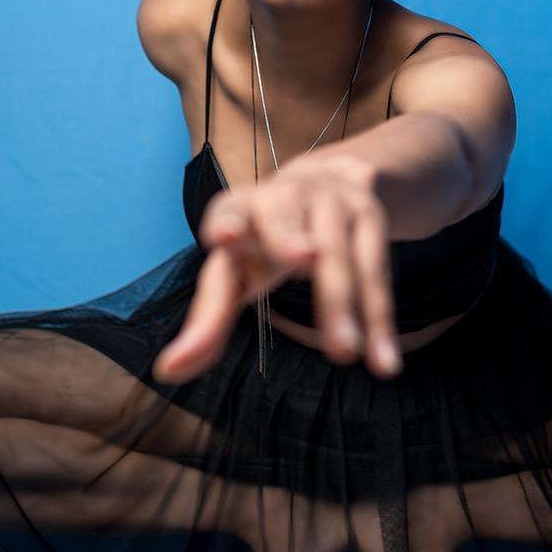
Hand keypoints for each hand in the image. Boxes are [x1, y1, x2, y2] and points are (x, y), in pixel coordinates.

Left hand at [153, 152, 401, 382]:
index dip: (225, 220)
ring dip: (342, 304)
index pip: (227, 209)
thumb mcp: (239, 270)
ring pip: (337, 253)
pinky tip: (382, 360)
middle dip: (289, 236)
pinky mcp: (368, 213)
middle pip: (284, 216)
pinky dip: (379, 318)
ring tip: (343, 353)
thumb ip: (208, 318)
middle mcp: (284, 195)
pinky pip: (375, 268)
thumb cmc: (267, 240)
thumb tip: (169, 372)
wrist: (335, 180)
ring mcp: (330, 200)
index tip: (221, 236)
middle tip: (302, 259)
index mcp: (241, 209)